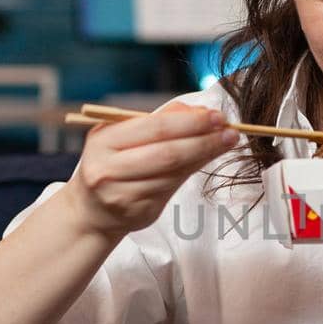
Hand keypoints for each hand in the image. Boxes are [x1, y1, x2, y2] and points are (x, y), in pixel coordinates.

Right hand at [65, 102, 238, 241]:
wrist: (91, 210)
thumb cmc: (113, 164)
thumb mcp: (123, 136)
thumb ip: (159, 122)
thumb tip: (199, 111)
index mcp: (104, 140)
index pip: (155, 128)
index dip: (191, 122)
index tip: (218, 116)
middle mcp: (108, 168)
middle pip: (167, 153)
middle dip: (204, 140)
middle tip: (231, 132)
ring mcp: (122, 194)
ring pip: (173, 173)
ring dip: (203, 157)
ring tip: (225, 144)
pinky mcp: (137, 212)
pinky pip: (171, 190)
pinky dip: (191, 173)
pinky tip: (204, 162)